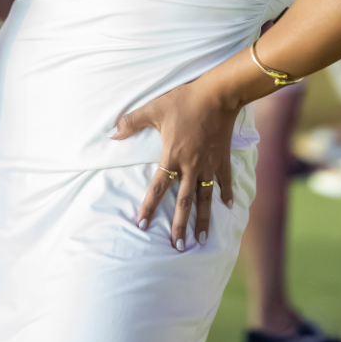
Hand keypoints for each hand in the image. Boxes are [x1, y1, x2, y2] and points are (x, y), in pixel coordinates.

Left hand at [111, 71, 241, 250]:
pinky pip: (224, 180)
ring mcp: (208, 164)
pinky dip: (227, 193)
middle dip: (180, 226)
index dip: (149, 207)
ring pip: (205, 198)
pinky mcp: (222, 158)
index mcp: (172, 156)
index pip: (157, 188)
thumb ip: (132, 122)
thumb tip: (112, 133)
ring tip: (202, 239)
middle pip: (183, 202)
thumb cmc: (184, 101)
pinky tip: (228, 206)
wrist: (217, 95)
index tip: (143, 225)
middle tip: (178, 246)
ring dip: (203, 219)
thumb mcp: (154, 109)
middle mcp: (190, 166)